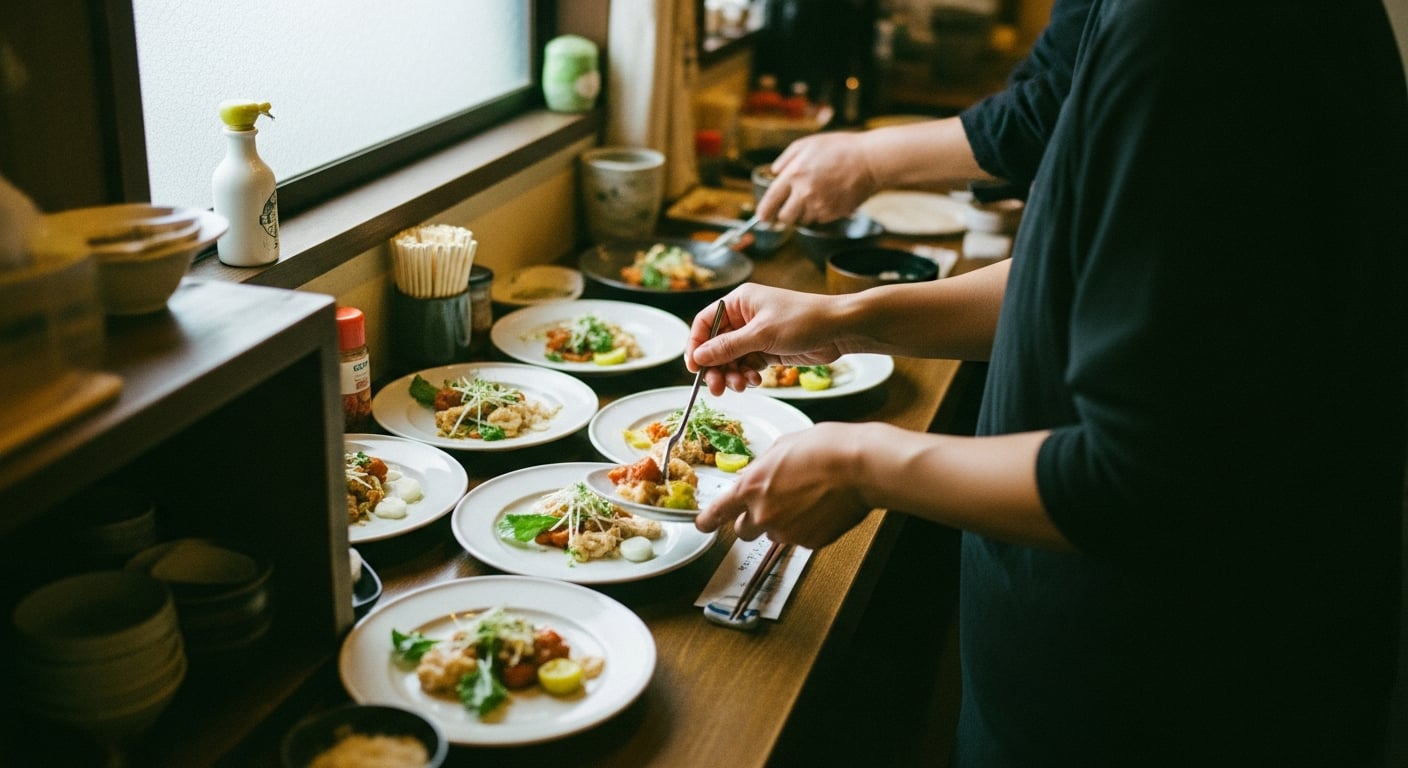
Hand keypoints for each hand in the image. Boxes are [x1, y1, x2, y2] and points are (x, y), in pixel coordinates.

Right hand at [685, 284, 847, 395]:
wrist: (839, 329)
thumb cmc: (802, 320)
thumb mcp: (761, 334)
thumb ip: (728, 347)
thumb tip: (699, 357)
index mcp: (739, 302)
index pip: (706, 323)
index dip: (696, 345)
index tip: (695, 367)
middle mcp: (745, 317)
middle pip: (717, 345)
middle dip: (716, 367)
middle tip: (716, 388)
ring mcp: (757, 335)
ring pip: (732, 359)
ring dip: (732, 374)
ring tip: (740, 386)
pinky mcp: (769, 350)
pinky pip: (748, 365)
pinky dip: (747, 375)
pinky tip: (755, 381)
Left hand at [696, 423, 872, 548]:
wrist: (859, 466)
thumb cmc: (825, 448)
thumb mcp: (782, 446)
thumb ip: (762, 468)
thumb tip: (758, 476)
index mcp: (751, 487)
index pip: (718, 513)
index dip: (707, 521)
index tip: (703, 524)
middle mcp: (764, 514)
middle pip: (743, 531)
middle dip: (753, 519)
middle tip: (772, 504)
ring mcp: (787, 532)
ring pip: (774, 534)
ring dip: (782, 522)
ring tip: (806, 499)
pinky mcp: (810, 542)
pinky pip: (800, 538)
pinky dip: (806, 527)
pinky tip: (821, 507)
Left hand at [756, 131, 878, 225]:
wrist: (870, 160)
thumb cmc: (839, 148)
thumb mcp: (807, 144)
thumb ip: (786, 159)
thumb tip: (775, 173)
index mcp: (795, 174)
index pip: (771, 201)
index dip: (763, 212)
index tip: (762, 217)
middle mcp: (805, 193)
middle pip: (784, 218)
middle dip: (782, 216)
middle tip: (785, 211)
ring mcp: (820, 205)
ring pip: (802, 220)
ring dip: (802, 214)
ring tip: (812, 197)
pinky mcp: (833, 213)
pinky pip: (818, 219)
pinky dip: (818, 213)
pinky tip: (826, 198)